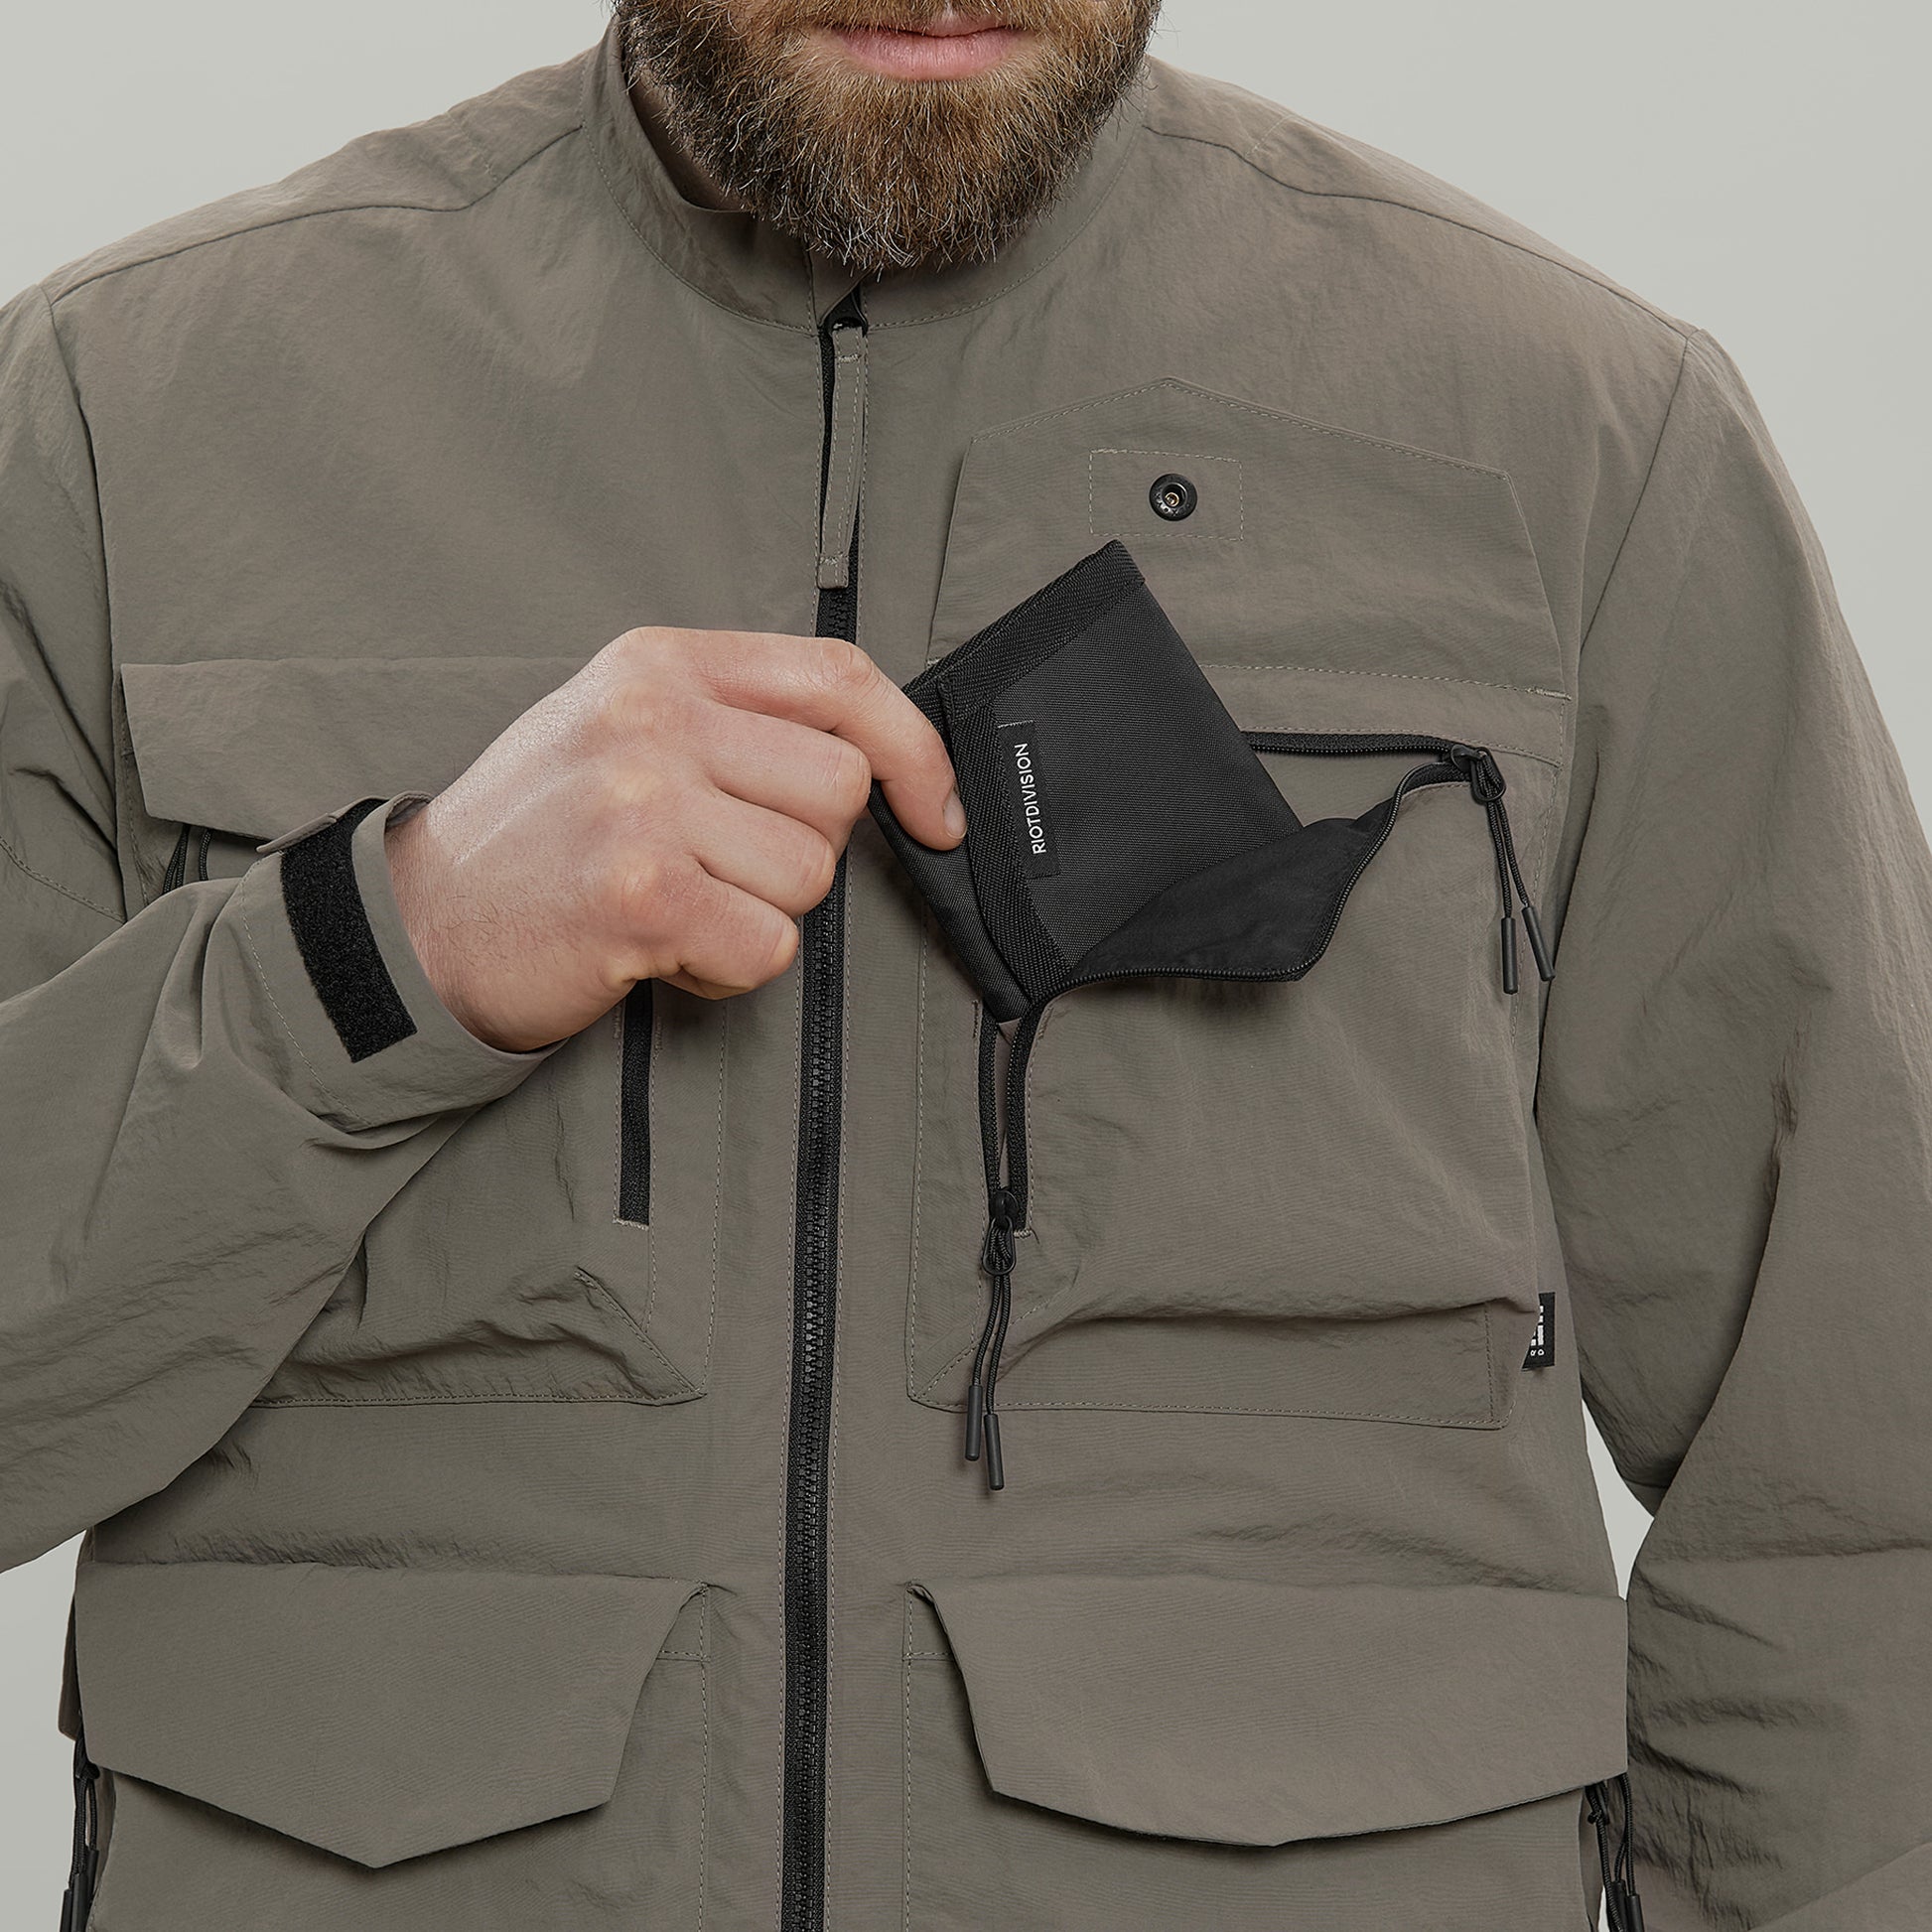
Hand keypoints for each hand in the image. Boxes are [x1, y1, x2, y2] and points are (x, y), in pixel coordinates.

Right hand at [384, 628, 961, 1050]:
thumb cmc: (540, 838)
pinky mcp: (641, 894)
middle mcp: (653, 718)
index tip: (936, 813)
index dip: (913, 749)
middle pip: (839, 789)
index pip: (839, 677)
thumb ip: (733, 723)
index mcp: (660, 665)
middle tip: (718, 868)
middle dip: (802, 852)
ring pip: (809, 874)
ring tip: (677, 910)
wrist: (420, 925)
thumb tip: (876, 762)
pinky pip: (769, 945)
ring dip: (759, 916)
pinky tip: (666, 953)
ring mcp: (644, 802)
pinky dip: (729, 972)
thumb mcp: (622, 732)